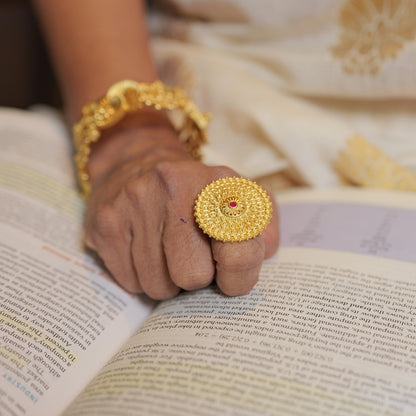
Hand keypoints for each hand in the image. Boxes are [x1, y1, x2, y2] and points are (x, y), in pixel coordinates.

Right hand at [84, 124, 278, 299]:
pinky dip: (141, 276)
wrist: (137, 161)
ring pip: (158, 286)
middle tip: (192, 256)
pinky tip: (144, 250)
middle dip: (196, 277)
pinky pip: (130, 282)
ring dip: (168, 280)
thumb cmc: (196, 192)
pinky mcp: (105, 222)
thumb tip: (260, 254)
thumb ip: (264, 227)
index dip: (238, 274)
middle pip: (193, 278)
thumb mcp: (240, 197)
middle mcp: (174, 186)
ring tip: (166, 251)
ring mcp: (135, 203)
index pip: (240, 253)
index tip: (227, 270)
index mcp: (218, 183)